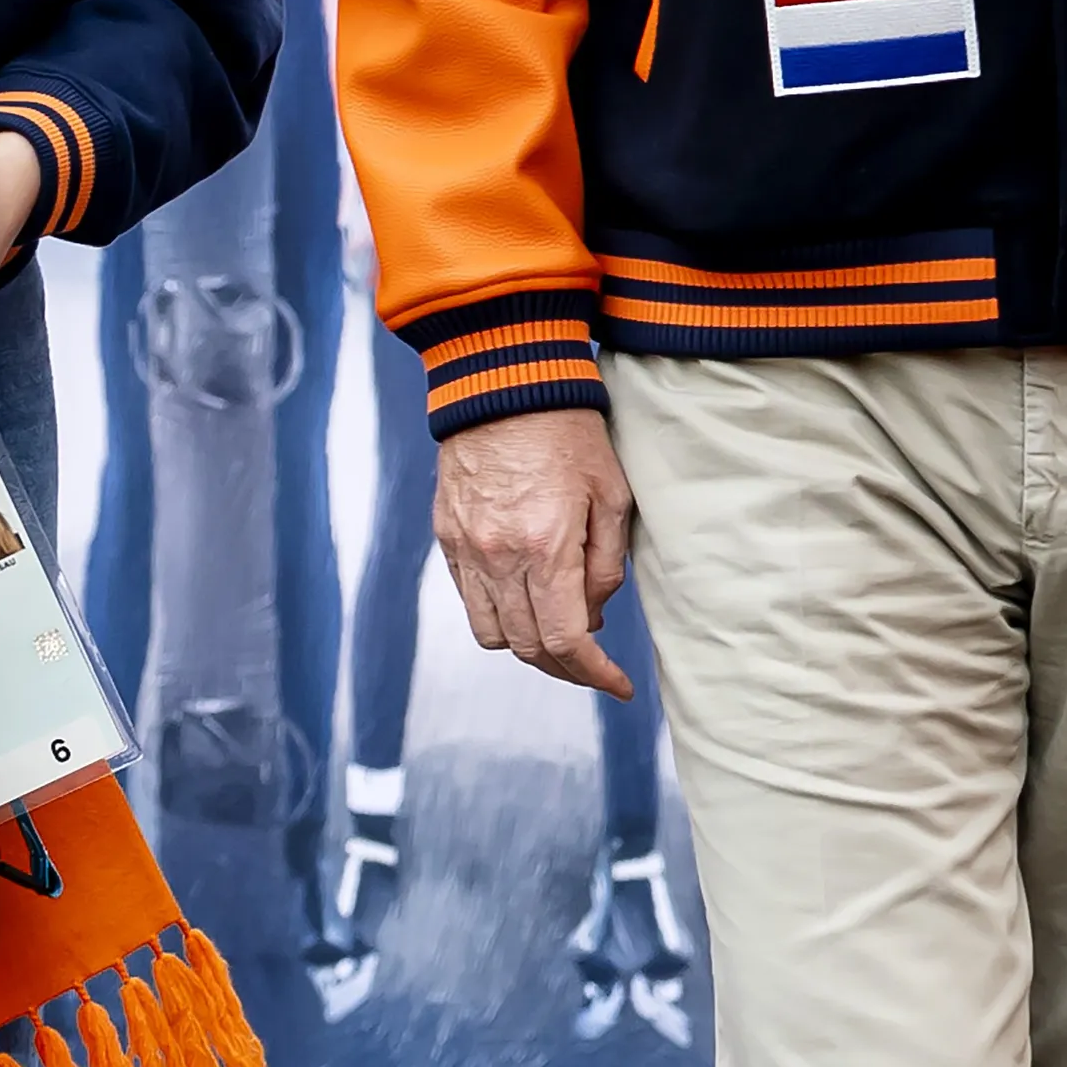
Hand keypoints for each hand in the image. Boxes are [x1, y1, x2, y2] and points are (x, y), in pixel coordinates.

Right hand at [434, 405, 636, 696]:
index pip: (565, 640)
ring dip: (527, 647)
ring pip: (492, 634)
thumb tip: (593, 618)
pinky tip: (525, 600)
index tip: (618, 684)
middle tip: (594, 666)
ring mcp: (466, 548)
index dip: (595, 674)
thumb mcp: (610, 495)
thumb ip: (605, 566)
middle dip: (566, 668)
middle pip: (527, 647)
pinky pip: (469, 600)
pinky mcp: (447, 536)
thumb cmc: (569, 433)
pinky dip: (498, 615)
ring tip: (558, 633)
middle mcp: (498, 556)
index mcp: (544, 546)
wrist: (504, 381)